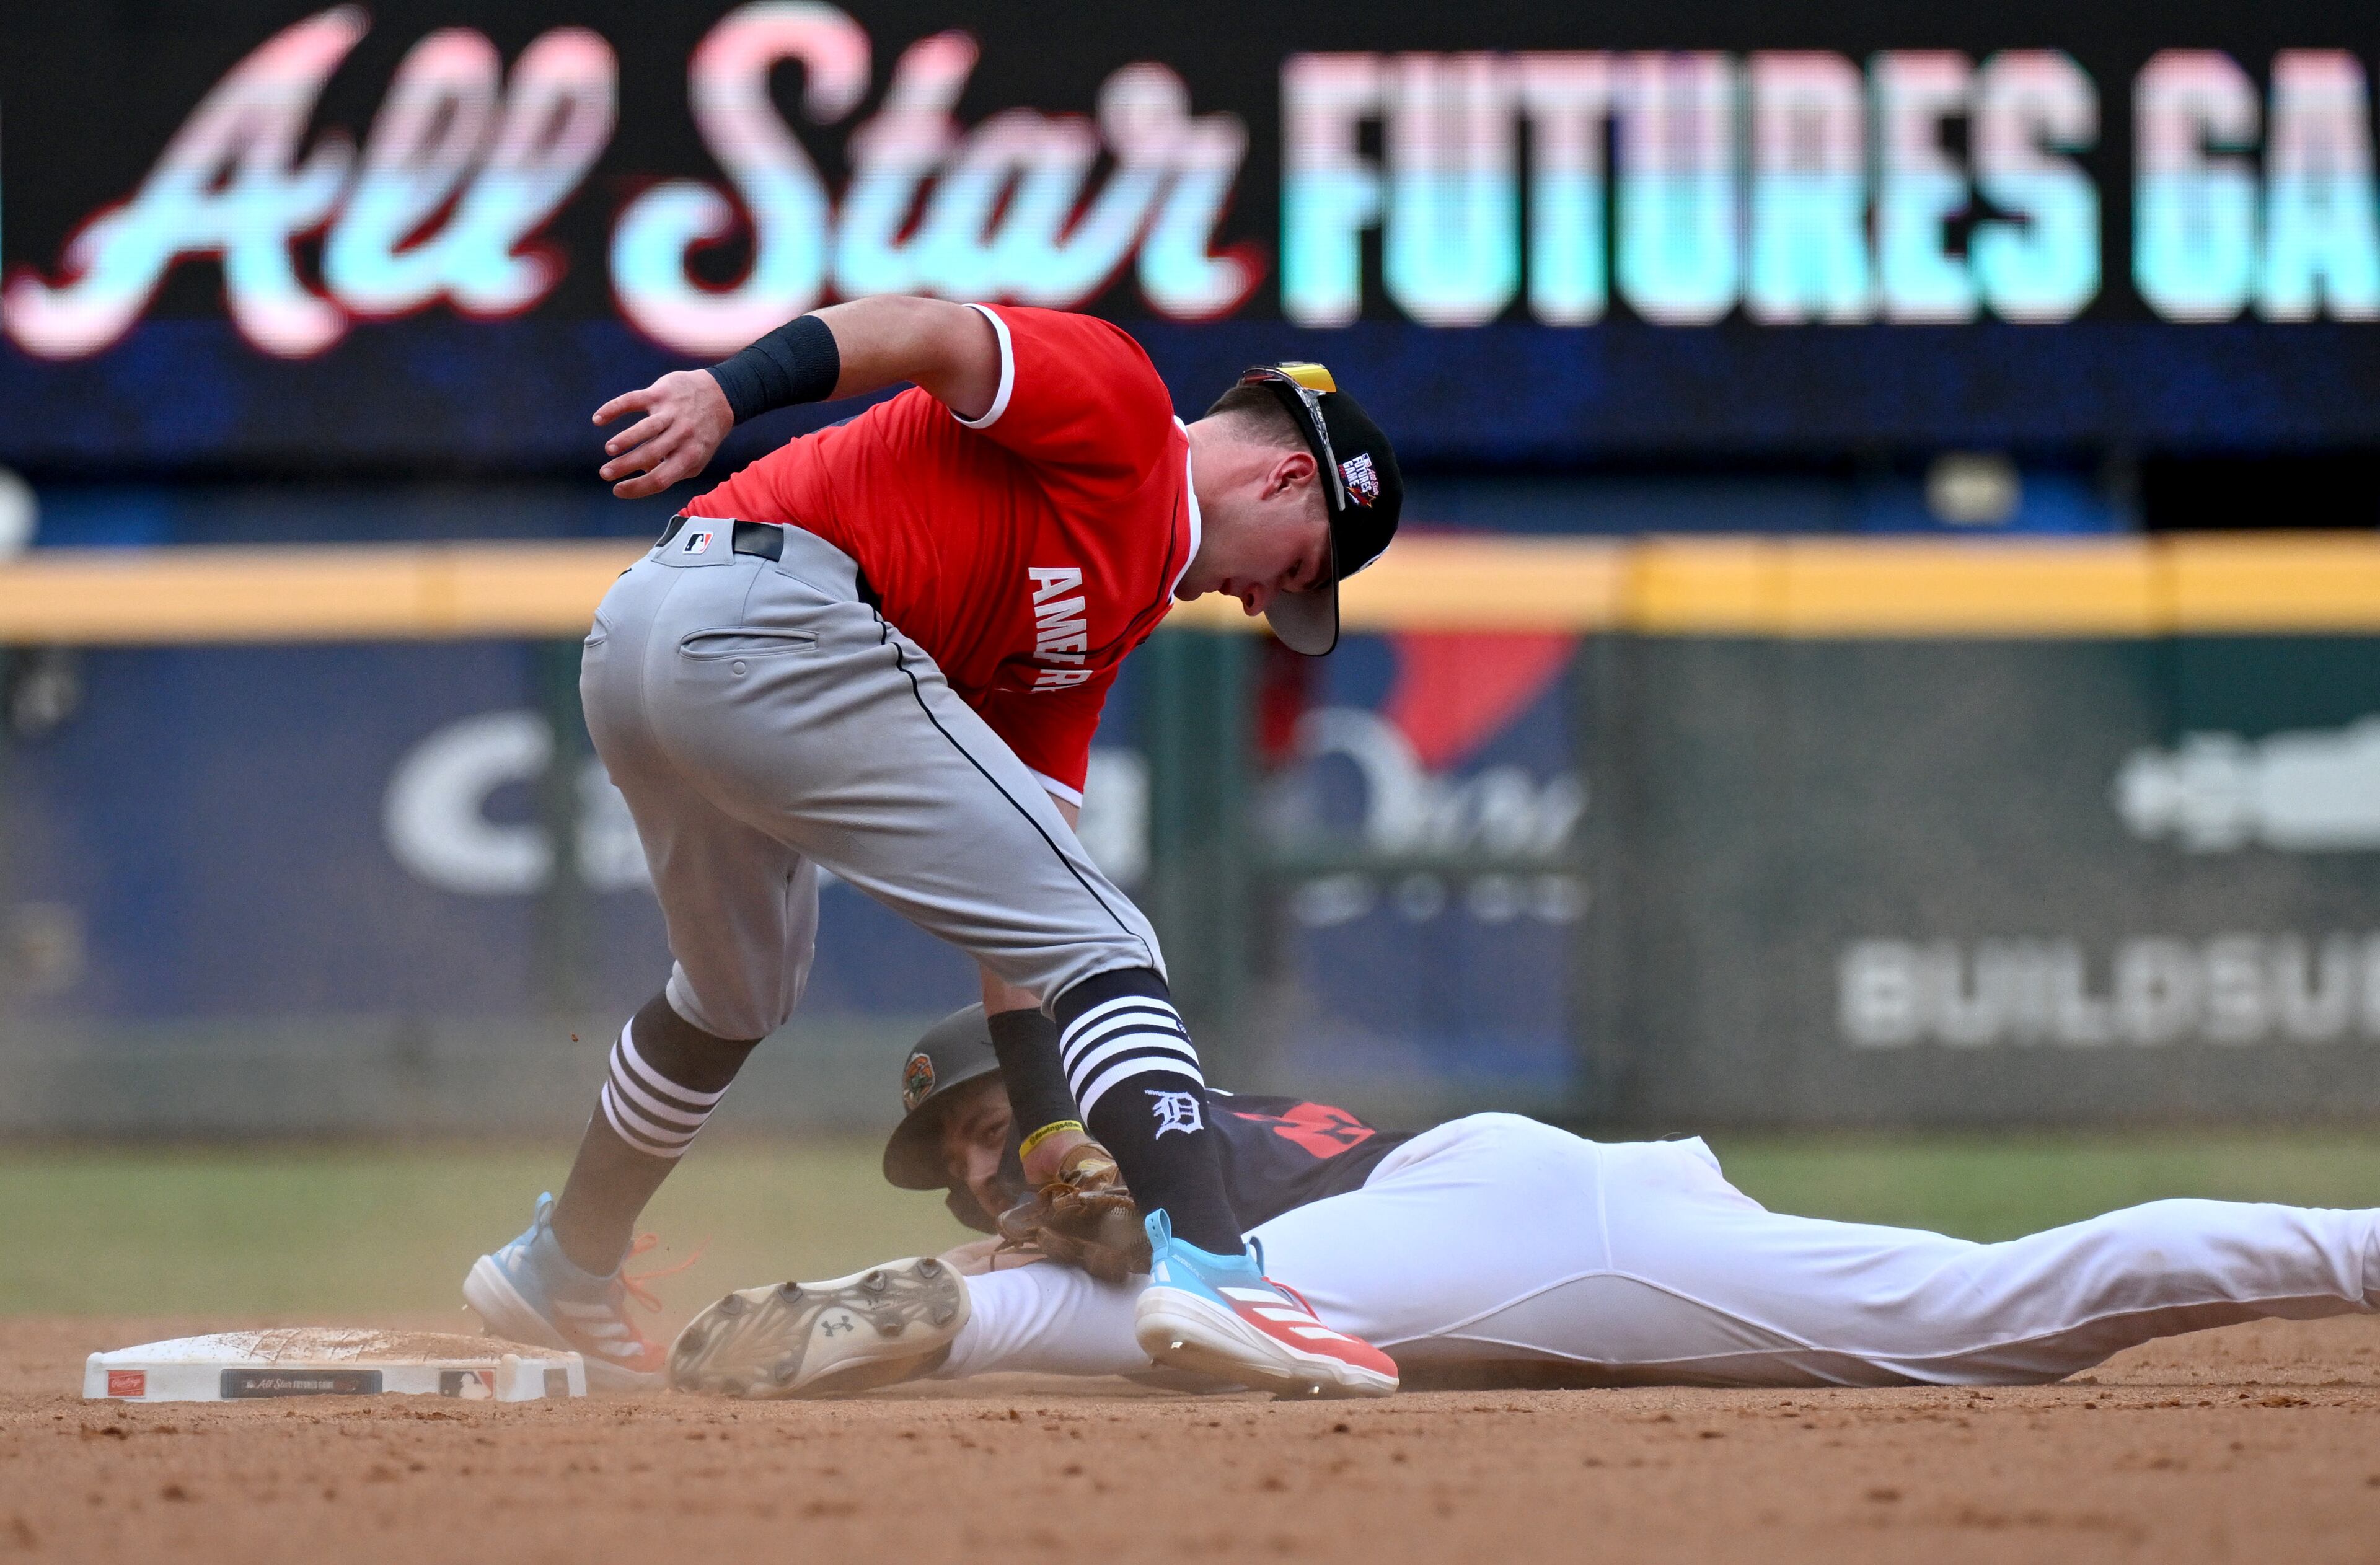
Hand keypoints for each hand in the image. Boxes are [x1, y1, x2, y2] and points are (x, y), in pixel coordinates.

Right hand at [593, 369, 734, 498]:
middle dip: (624, 466)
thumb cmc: (702, 433)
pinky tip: (598, 419)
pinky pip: (633, 400)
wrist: (719, 395)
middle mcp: (682, 435)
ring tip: (610, 450)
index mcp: (690, 455)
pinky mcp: (660, 393)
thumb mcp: (696, 457)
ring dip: (624, 439)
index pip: (661, 479)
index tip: (617, 490)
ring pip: (645, 428)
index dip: (638, 488)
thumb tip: (643, 474)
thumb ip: (673, 470)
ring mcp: (671, 412)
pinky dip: (613, 409)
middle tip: (605, 474)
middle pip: (650, 454)